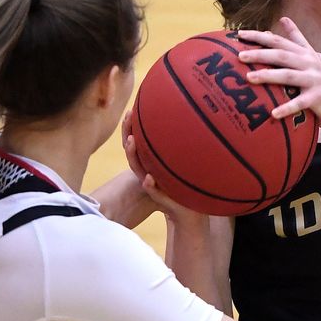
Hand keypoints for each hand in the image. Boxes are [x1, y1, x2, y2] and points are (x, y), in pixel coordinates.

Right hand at [120, 112, 209, 226]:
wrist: (189, 209)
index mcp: (151, 161)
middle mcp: (147, 170)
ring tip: (131, 142)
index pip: (137, 141)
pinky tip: (149, 179)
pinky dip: (150, 185)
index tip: (131, 111)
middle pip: (132, 150)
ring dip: (133, 154)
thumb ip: (182, 147)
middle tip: (128, 117)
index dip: (131, 128)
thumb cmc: (185, 183)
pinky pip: (153, 190)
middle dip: (128, 133)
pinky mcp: (159, 196)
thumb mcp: (183, 161)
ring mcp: (151, 182)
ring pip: (137, 167)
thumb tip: (192, 119)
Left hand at [237, 17, 320, 130]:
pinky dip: (286, 108)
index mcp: (303, 54)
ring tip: (250, 78)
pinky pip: (300, 103)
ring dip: (268, 75)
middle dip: (260, 54)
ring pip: (288, 76)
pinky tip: (273, 113)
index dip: (259, 37)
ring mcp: (314, 80)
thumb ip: (297, 39)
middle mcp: (309, 63)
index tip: (239, 34)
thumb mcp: (312, 56)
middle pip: (281, 55)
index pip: (278, 41)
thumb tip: (284, 18)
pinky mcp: (318, 98)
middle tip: (240, 55)